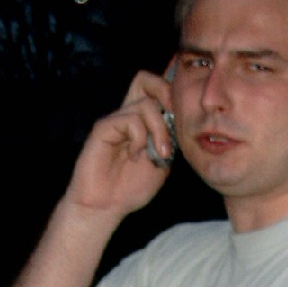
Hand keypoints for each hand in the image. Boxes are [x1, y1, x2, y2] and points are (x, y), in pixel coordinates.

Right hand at [64, 67, 177, 218]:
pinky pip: (130, 120)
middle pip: (145, 79)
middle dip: (166, 93)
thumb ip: (170, 142)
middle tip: (174, 119)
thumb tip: (180, 122)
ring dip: (159, 130)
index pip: (156, 91)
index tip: (184, 121)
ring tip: (158, 154)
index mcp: (142, 122)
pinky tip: (136, 155)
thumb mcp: (161, 164)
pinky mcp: (103, 128)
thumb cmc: (129, 188)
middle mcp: (127, 116)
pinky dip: (140, 138)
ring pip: (145, 104)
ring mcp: (115, 120)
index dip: (172, 97)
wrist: (104, 207)